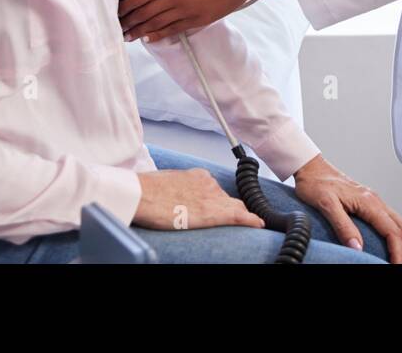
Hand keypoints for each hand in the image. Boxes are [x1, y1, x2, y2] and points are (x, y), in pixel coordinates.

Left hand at [119, 0, 256, 42]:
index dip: (126, 6)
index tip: (116, 11)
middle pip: (145, 13)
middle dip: (129, 22)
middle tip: (117, 28)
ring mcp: (187, 11)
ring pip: (157, 25)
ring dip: (140, 31)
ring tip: (127, 37)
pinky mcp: (198, 20)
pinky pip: (174, 30)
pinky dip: (159, 35)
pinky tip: (149, 38)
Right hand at [133, 167, 264, 230]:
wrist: (142, 194)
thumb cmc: (147, 189)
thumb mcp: (166, 182)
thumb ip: (178, 188)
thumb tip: (175, 197)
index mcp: (198, 176)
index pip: (216, 190)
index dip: (220, 201)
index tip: (220, 207)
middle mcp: (209, 185)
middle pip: (228, 199)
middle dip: (233, 208)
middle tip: (237, 218)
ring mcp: (213, 198)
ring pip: (235, 208)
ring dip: (240, 216)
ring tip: (249, 224)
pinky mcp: (213, 213)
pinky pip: (239, 216)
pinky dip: (251, 220)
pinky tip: (258, 224)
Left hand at [293, 155, 401, 263]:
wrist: (311, 167)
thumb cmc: (316, 183)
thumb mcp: (326, 204)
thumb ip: (342, 225)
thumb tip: (356, 247)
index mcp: (368, 201)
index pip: (392, 230)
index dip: (398, 251)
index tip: (397, 266)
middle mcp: (375, 201)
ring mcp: (373, 201)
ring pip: (399, 223)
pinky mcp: (368, 203)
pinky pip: (391, 220)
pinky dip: (398, 235)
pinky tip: (395, 244)